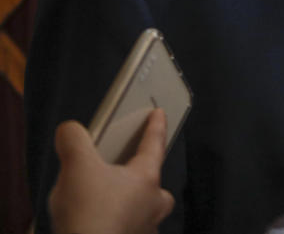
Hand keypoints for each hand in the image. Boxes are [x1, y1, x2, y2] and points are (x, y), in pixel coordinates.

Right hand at [48, 108, 174, 233]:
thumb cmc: (90, 216)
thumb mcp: (77, 167)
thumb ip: (74, 141)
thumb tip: (70, 130)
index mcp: (146, 179)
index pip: (154, 144)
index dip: (155, 126)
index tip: (160, 114)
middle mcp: (152, 204)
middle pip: (156, 184)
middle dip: (144, 177)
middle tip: (125, 173)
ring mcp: (144, 228)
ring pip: (145, 211)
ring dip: (131, 205)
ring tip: (106, 203)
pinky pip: (130, 230)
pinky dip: (118, 225)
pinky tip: (99, 226)